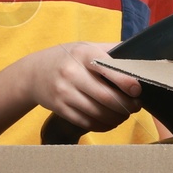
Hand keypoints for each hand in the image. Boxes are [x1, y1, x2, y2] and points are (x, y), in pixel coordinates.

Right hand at [21, 41, 142, 132]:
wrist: (32, 73)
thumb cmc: (67, 59)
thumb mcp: (85, 47)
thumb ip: (111, 50)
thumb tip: (140, 57)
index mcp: (83, 54)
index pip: (109, 69)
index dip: (127, 83)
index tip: (138, 90)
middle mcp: (72, 73)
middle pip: (107, 97)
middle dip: (127, 105)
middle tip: (135, 106)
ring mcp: (65, 93)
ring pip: (99, 113)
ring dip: (117, 118)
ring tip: (124, 114)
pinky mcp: (60, 109)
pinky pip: (87, 123)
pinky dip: (103, 125)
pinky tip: (110, 121)